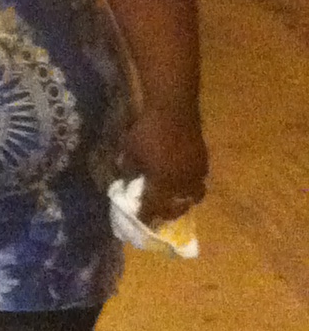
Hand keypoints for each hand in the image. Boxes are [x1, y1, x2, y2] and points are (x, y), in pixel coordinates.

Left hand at [120, 105, 208, 227]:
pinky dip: (191, 185)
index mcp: (163, 184)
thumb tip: (126, 179)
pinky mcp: (204, 160)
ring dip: (183, 201)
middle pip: (177, 208)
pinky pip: (199, 180)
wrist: (174, 108)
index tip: (142, 222)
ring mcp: (196, 172)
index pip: (154, 208)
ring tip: (174, 199)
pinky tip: (183, 179)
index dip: (147, 216)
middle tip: (158, 213)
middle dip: (167, 213)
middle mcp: (183, 183)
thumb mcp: (130, 149)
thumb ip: (128, 168)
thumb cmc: (148, 129)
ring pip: (193, 197)